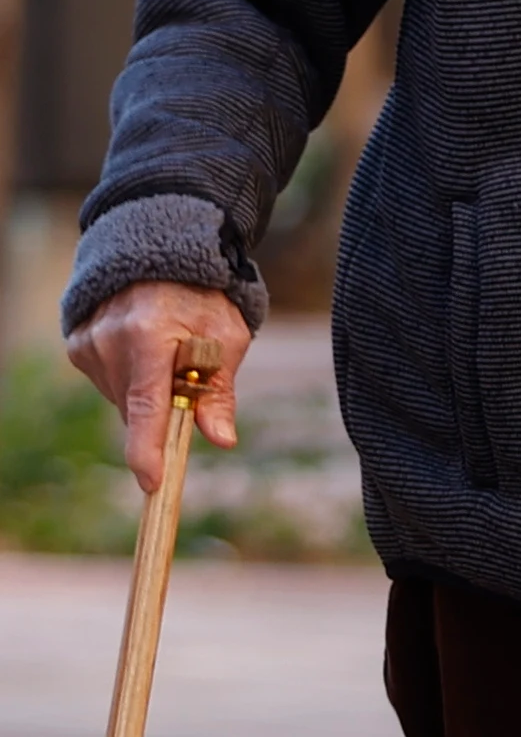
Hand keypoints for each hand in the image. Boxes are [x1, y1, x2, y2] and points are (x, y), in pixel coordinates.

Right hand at [64, 280, 252, 492]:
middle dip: (163, 413)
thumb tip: (221, 440)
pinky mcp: (77, 345)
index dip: (148, 448)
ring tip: (167, 355)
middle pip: (134, 408)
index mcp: (147, 335)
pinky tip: (146, 352)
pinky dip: (130, 380)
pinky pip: (108, 383)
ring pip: (120, 399)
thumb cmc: (203, 296)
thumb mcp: (226, 338)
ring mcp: (87, 343)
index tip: (152, 481)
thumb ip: (219, 391)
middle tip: (188, 385)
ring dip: (147, 394)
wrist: (161, 254)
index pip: (145, 405)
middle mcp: (108, 340)